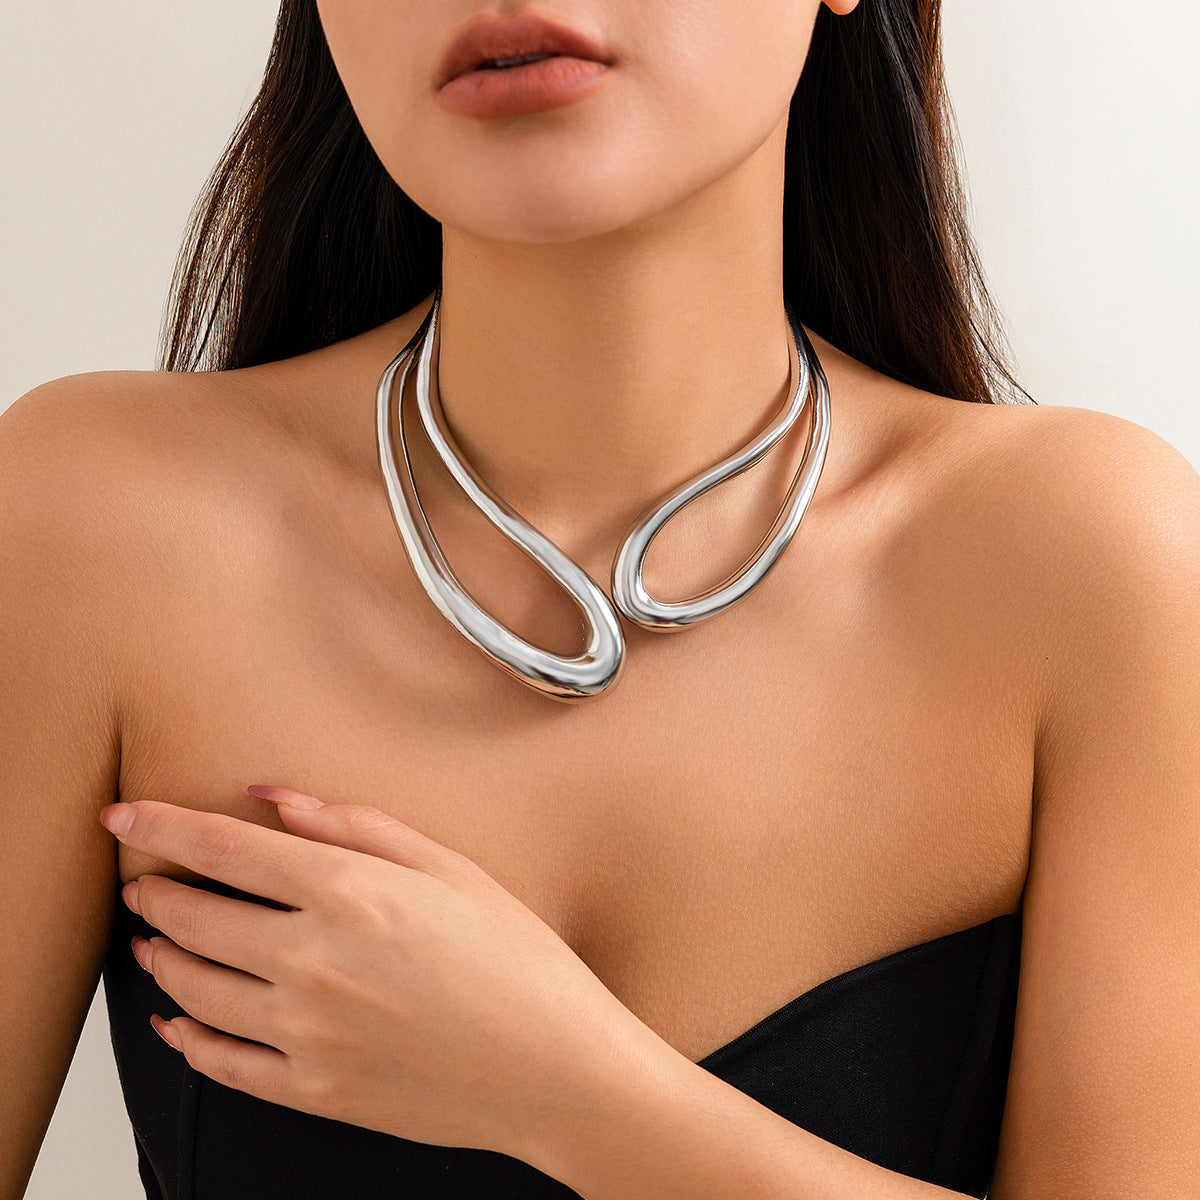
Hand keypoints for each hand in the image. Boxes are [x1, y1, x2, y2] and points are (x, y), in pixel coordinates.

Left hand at [98, 786, 648, 1162]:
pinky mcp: (312, 1091)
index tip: (126, 811)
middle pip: (195, 916)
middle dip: (154, 891)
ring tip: (153, 941)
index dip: (164, 823)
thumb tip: (280, 798)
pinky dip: (184, 1036)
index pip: (226, 847)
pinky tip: (177, 1020)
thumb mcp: (456, 870)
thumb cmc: (522, 965)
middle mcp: (314, 962)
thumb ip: (360, 827)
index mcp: (353, 895)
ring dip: (161, 956)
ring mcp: (306, 1034)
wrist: (558, 1072)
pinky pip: (219, 1062)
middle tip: (141, 881)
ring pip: (193, 988)